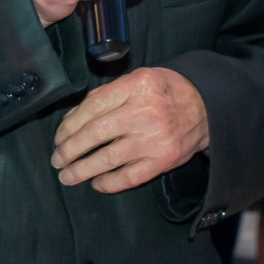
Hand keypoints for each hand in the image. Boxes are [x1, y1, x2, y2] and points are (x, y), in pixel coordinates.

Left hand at [52, 67, 208, 193]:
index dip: (69, 125)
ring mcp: (154, 138)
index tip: (59, 136)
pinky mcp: (163, 160)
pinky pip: (129, 177)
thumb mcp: (138, 79)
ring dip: (82, 170)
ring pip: (108, 158)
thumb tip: (72, 120)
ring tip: (67, 176)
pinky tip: (97, 183)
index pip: (93, 106)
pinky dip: (109, 183)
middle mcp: (145, 112)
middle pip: (96, 133)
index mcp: (137, 86)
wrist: (206, 108)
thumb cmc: (165, 92)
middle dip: (70, 149)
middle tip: (57, 159)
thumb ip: (106, 95)